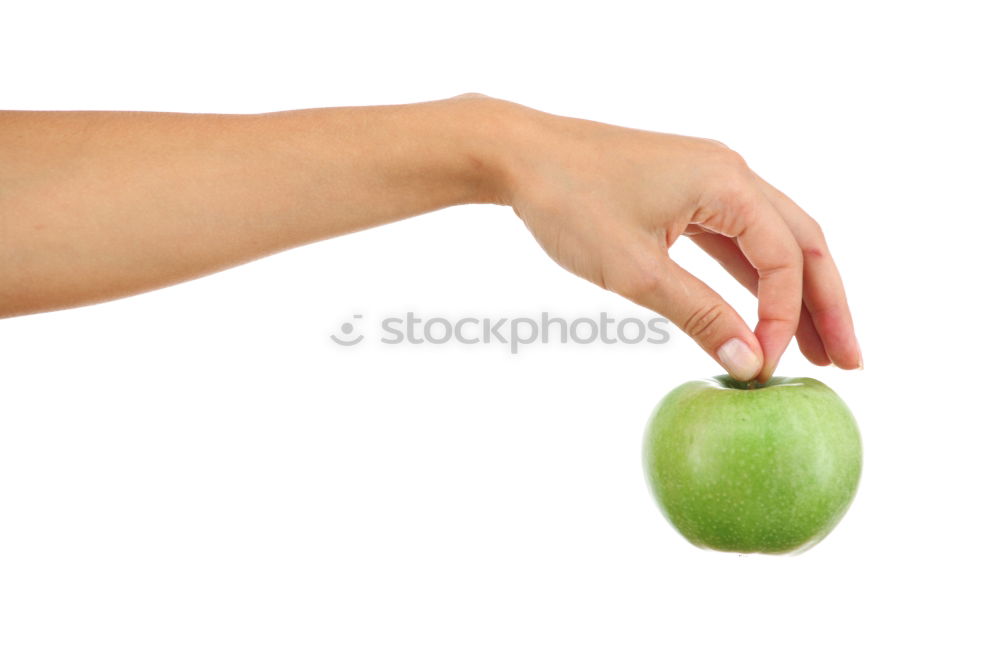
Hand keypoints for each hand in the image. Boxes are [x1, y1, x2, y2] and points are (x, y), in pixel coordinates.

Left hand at [480, 97, 861, 380]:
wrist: (519, 156)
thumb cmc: (570, 202)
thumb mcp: (636, 271)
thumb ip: (699, 315)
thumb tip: (750, 363)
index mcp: (727, 183)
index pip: (783, 259)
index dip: (783, 318)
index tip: (766, 366)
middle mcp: (730, 174)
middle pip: (802, 243)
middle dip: (826, 304)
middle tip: (849, 362)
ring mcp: (709, 180)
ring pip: (773, 240)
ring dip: (795, 293)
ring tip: (818, 347)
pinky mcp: (686, 191)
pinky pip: (736, 237)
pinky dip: (754, 277)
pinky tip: (761, 312)